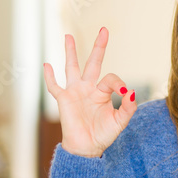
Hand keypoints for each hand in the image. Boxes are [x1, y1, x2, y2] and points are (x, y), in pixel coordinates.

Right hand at [43, 27, 136, 157]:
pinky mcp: (63, 100)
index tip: (123, 94)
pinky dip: (49, 77)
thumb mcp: (120, 121)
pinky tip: (46, 65)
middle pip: (93, 62)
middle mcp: (89, 88)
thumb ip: (128, 107)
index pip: (111, 78)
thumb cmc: (103, 134)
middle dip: (99, 47)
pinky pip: (54, 86)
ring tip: (68, 36)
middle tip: (104, 30)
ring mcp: (75, 92)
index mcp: (103, 92)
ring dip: (71, 52)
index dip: (118, 83)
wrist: (87, 148)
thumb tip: (130, 92)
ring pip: (72, 68)